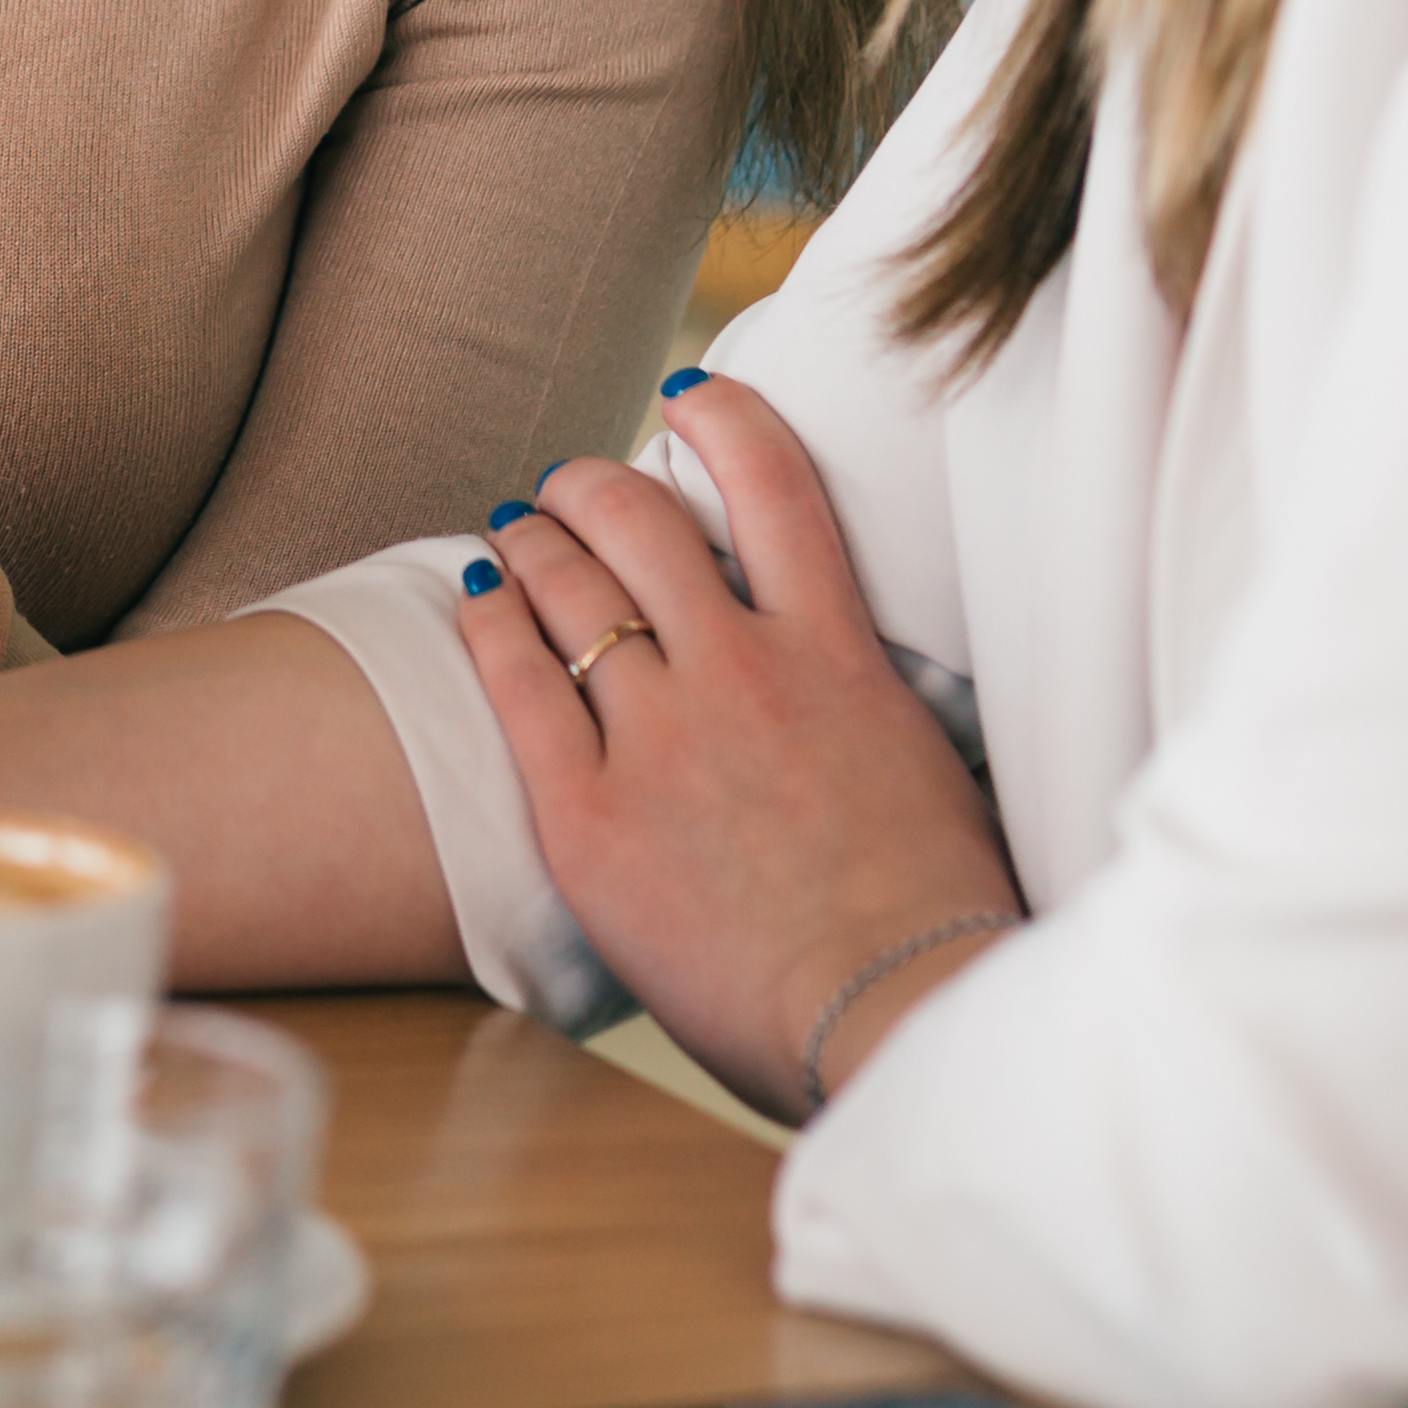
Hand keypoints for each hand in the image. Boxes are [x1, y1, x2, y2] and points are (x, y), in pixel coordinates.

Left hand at [458, 374, 1021, 1122]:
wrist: (893, 1010)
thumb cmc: (934, 923)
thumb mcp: (931, 775)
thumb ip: (871, 712)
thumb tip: (856, 701)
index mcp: (836, 655)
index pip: (772, 485)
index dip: (720, 419)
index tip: (686, 398)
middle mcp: (741, 670)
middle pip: (639, 519)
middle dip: (590, 485)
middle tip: (568, 488)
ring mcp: (660, 736)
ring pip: (565, 587)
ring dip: (529, 540)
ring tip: (512, 532)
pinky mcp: (589, 813)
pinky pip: (517, 685)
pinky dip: (488, 624)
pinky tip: (474, 601)